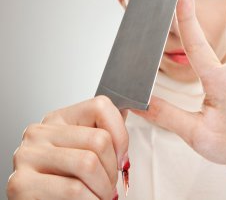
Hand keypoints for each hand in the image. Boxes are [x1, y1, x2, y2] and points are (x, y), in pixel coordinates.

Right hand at [7, 96, 128, 199]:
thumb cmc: (65, 183)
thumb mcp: (83, 152)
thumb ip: (101, 136)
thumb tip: (132, 119)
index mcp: (58, 118)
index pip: (101, 105)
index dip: (121, 134)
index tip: (122, 158)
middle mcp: (40, 132)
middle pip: (99, 139)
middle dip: (113, 169)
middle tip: (111, 185)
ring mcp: (27, 155)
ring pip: (88, 164)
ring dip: (104, 188)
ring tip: (101, 196)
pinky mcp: (21, 183)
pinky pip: (74, 190)